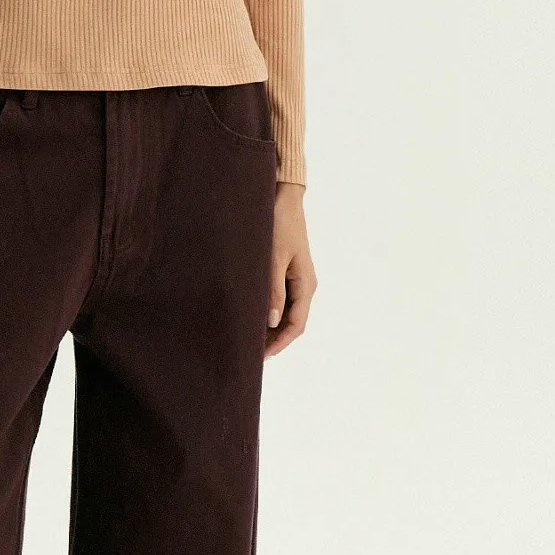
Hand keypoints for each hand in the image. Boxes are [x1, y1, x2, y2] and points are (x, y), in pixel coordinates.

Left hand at [265, 182, 314, 358]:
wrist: (283, 198)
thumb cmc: (279, 224)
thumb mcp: (273, 259)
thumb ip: (273, 291)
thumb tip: (272, 321)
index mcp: (305, 284)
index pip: (295, 325)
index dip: (280, 343)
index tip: (262, 356)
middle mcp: (304, 285)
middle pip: (291, 322)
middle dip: (274, 339)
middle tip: (251, 351)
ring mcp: (296, 279)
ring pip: (286, 312)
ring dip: (271, 326)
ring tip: (249, 336)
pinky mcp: (287, 271)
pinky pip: (280, 298)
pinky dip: (268, 310)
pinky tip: (252, 314)